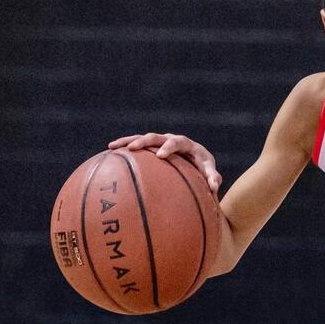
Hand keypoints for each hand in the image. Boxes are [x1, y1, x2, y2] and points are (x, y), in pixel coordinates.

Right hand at [107, 132, 221, 192]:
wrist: (197, 157)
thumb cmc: (204, 166)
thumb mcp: (209, 171)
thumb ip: (212, 177)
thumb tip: (215, 186)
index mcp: (186, 144)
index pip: (177, 142)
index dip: (169, 147)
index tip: (161, 155)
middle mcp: (170, 138)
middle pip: (155, 136)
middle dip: (144, 141)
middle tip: (133, 148)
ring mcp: (159, 141)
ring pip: (141, 138)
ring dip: (127, 141)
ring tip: (112, 146)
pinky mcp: (151, 147)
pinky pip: (136, 146)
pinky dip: (124, 148)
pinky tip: (109, 154)